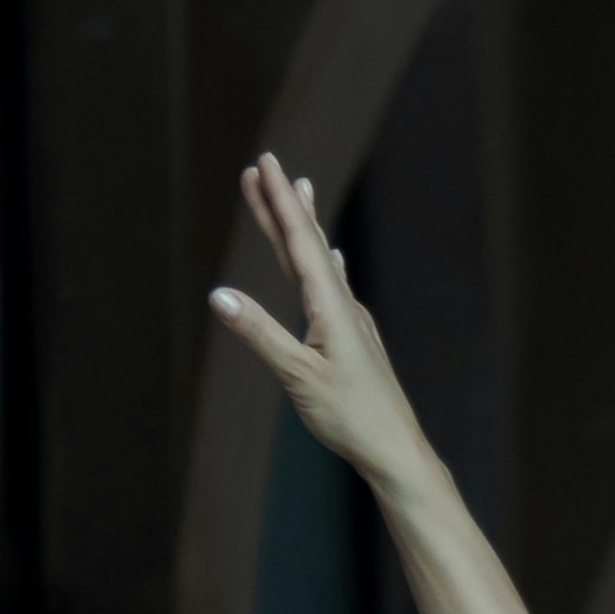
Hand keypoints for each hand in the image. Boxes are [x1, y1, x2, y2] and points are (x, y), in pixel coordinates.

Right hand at [207, 155, 434, 499]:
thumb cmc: (350, 417)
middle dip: (284, 204)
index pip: (300, 243)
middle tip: (266, 164)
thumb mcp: (298, 376)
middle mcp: (345, 306)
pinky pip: (335, 287)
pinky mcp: (355, 339)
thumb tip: (218, 295)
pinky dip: (326, 263)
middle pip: (308, 244)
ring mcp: (353, 321)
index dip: (279, 201)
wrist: (396, 450)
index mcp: (332, 308)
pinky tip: (334, 259)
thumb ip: (259, 333)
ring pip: (322, 262)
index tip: (265, 163)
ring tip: (302, 191)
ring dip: (306, 226)